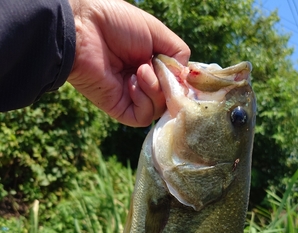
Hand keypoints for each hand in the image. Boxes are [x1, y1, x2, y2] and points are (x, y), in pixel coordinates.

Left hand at [67, 0, 189, 125]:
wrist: (84, 29)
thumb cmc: (116, 23)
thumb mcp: (157, 33)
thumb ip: (177, 54)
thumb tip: (186, 78)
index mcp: (153, 64)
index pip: (178, 83)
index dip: (183, 81)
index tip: (183, 74)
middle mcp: (145, 83)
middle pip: (172, 98)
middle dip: (169, 84)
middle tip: (154, 66)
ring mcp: (133, 98)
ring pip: (160, 109)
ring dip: (155, 89)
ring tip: (140, 71)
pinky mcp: (121, 110)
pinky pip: (144, 117)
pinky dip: (144, 101)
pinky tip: (132, 83)